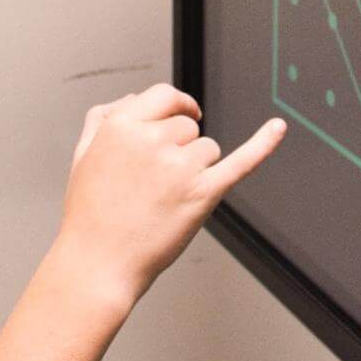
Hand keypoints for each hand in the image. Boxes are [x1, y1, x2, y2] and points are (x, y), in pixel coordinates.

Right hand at [56, 84, 286, 310]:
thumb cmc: (90, 215)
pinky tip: (278, 128)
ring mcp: (180, 167)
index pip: (165, 96)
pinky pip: (241, 161)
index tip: (188, 113)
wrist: (99, 264)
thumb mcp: (82, 156)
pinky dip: (263, 144)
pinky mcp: (203, 194)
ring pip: (207, 148)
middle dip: (179, 147)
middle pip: (188, 126)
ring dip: (195, 168)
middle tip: (154, 182)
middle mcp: (152, 141)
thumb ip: (104, 120)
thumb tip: (132, 99)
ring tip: (165, 197)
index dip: (177, 105)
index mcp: (122, 127)